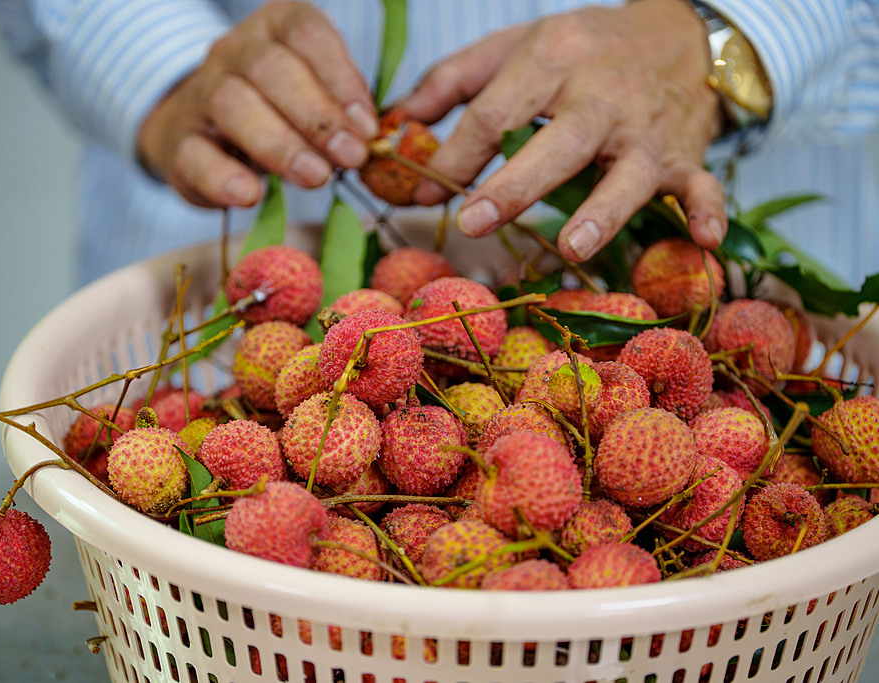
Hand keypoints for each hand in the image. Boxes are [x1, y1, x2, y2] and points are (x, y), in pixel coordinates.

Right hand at [136, 1, 377, 207]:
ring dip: (280, 144)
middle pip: (270, 69)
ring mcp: (200, 93)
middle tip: (350, 157)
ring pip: (232, 105)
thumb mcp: (315, 96)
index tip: (366, 127)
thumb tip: (371, 137)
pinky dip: (223, 177)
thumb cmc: (277, 112)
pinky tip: (250, 196)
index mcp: (275, 28)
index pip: (306, 35)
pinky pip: (195, 154)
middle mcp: (234, 51)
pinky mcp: (178, 143)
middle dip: (317, 117)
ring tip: (315, 177)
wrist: (202, 132)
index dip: (340, 79)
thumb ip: (342, 108)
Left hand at [398, 0, 725, 261]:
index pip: (496, 112)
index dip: (455, 155)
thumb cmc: (584, 50)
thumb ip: (454, 81)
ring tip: (572, 247)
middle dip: (514, 185)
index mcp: (554, 58)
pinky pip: (703, 184)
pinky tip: (703, 239)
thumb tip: (399, 122)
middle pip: (558, 142)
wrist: (678, 35)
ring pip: (629, 171)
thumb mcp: (517, 47)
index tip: (422, 191)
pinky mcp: (686, 155)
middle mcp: (602, 94)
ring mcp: (647, 129)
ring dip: (603, 211)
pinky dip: (706, 210)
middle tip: (472, 222)